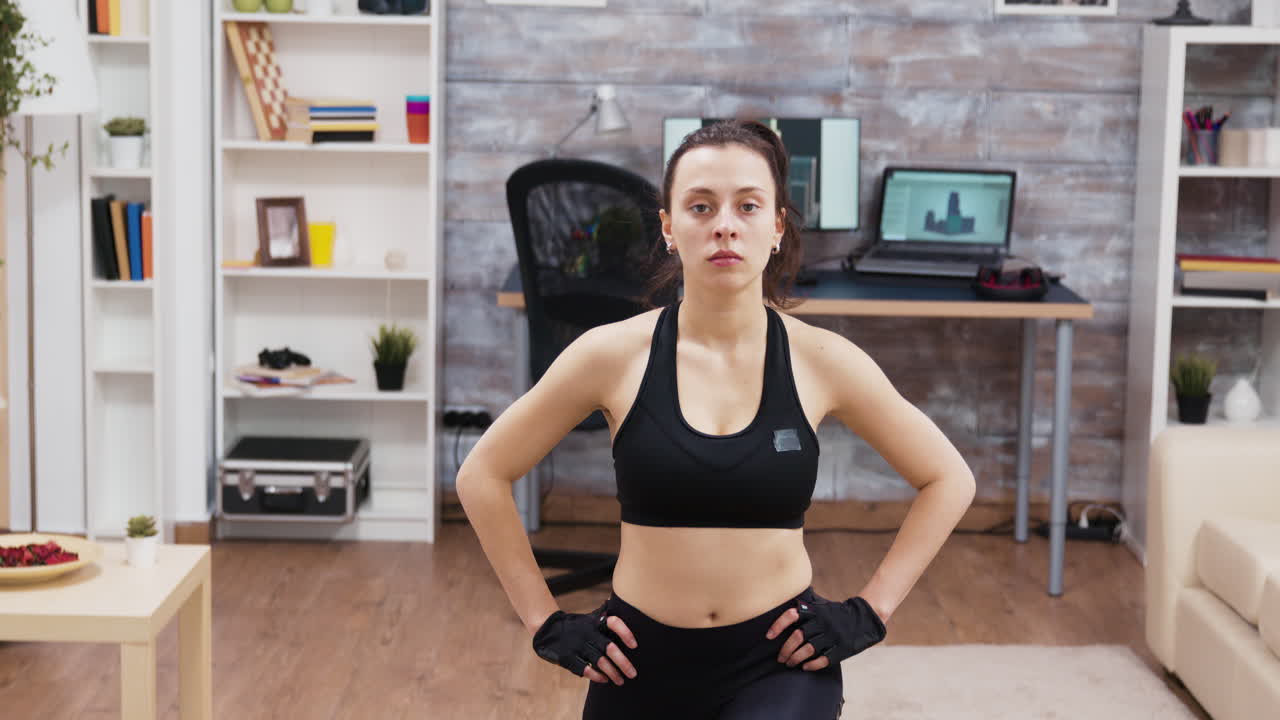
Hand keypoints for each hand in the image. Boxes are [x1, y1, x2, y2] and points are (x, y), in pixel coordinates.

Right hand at [531, 604, 639, 685]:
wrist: (547, 629)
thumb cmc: (575, 625)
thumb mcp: (589, 618)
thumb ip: (604, 615)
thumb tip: (616, 603)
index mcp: (595, 622)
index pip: (614, 623)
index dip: (625, 633)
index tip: (634, 645)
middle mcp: (587, 633)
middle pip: (609, 648)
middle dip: (623, 663)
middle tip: (633, 674)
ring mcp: (577, 645)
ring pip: (599, 661)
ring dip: (612, 673)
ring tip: (621, 681)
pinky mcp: (567, 657)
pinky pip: (584, 669)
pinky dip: (596, 676)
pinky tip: (604, 680)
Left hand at [766, 593, 885, 670]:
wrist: (865, 618)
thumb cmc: (836, 614)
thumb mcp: (821, 607)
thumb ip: (805, 611)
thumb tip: (781, 621)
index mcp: (815, 611)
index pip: (791, 615)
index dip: (778, 625)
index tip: (769, 636)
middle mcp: (823, 622)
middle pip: (797, 637)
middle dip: (786, 650)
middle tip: (780, 659)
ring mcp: (833, 635)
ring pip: (808, 649)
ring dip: (796, 659)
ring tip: (790, 664)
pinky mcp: (842, 648)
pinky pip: (824, 659)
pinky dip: (812, 665)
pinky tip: (805, 667)